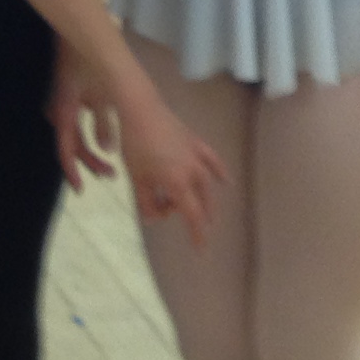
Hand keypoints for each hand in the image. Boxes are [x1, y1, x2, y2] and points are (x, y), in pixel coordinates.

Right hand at [49, 55, 118, 188]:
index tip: (79, 189)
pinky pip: (77, 120)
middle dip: (89, 162)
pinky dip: (90, 131)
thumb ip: (103, 122)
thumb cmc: (87, 59)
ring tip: (110, 161)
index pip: (64, 150)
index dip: (72, 172)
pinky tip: (106, 136)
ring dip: (91, 149)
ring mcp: (65, 103)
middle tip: (109, 174)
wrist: (77, 31)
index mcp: (64, 112)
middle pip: (72, 145)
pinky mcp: (72, 95)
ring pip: (75, 134)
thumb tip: (107, 149)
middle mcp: (61, 111)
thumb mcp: (100, 93)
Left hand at [120, 96, 226, 246]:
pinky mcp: (196, 142)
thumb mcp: (136, 179)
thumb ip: (146, 203)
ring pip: (207, 186)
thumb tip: (154, 218)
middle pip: (200, 203)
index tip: (201, 251)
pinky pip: (212, 163)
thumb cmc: (135, 144)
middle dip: (197, 218)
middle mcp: (193, 172)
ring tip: (204, 210)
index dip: (198, 235)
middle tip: (192, 228)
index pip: (192, 216)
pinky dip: (218, 174)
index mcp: (178, 183)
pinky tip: (224, 182)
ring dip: (205, 200)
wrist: (141, 109)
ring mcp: (197, 156)